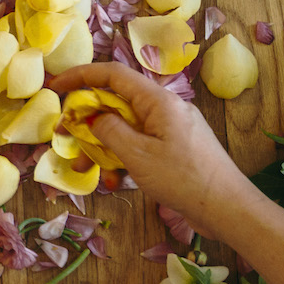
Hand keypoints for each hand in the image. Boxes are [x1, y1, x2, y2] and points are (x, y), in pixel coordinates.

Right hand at [50, 63, 254, 233]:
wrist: (229, 209)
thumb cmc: (183, 178)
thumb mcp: (137, 155)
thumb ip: (109, 131)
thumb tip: (93, 117)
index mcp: (158, 101)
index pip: (113, 75)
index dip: (81, 76)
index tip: (55, 87)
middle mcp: (165, 109)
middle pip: (116, 103)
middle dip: (87, 121)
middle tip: (64, 137)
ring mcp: (171, 129)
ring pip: (126, 128)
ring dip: (102, 146)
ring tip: (85, 170)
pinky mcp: (175, 149)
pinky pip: (140, 145)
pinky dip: (123, 159)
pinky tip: (114, 182)